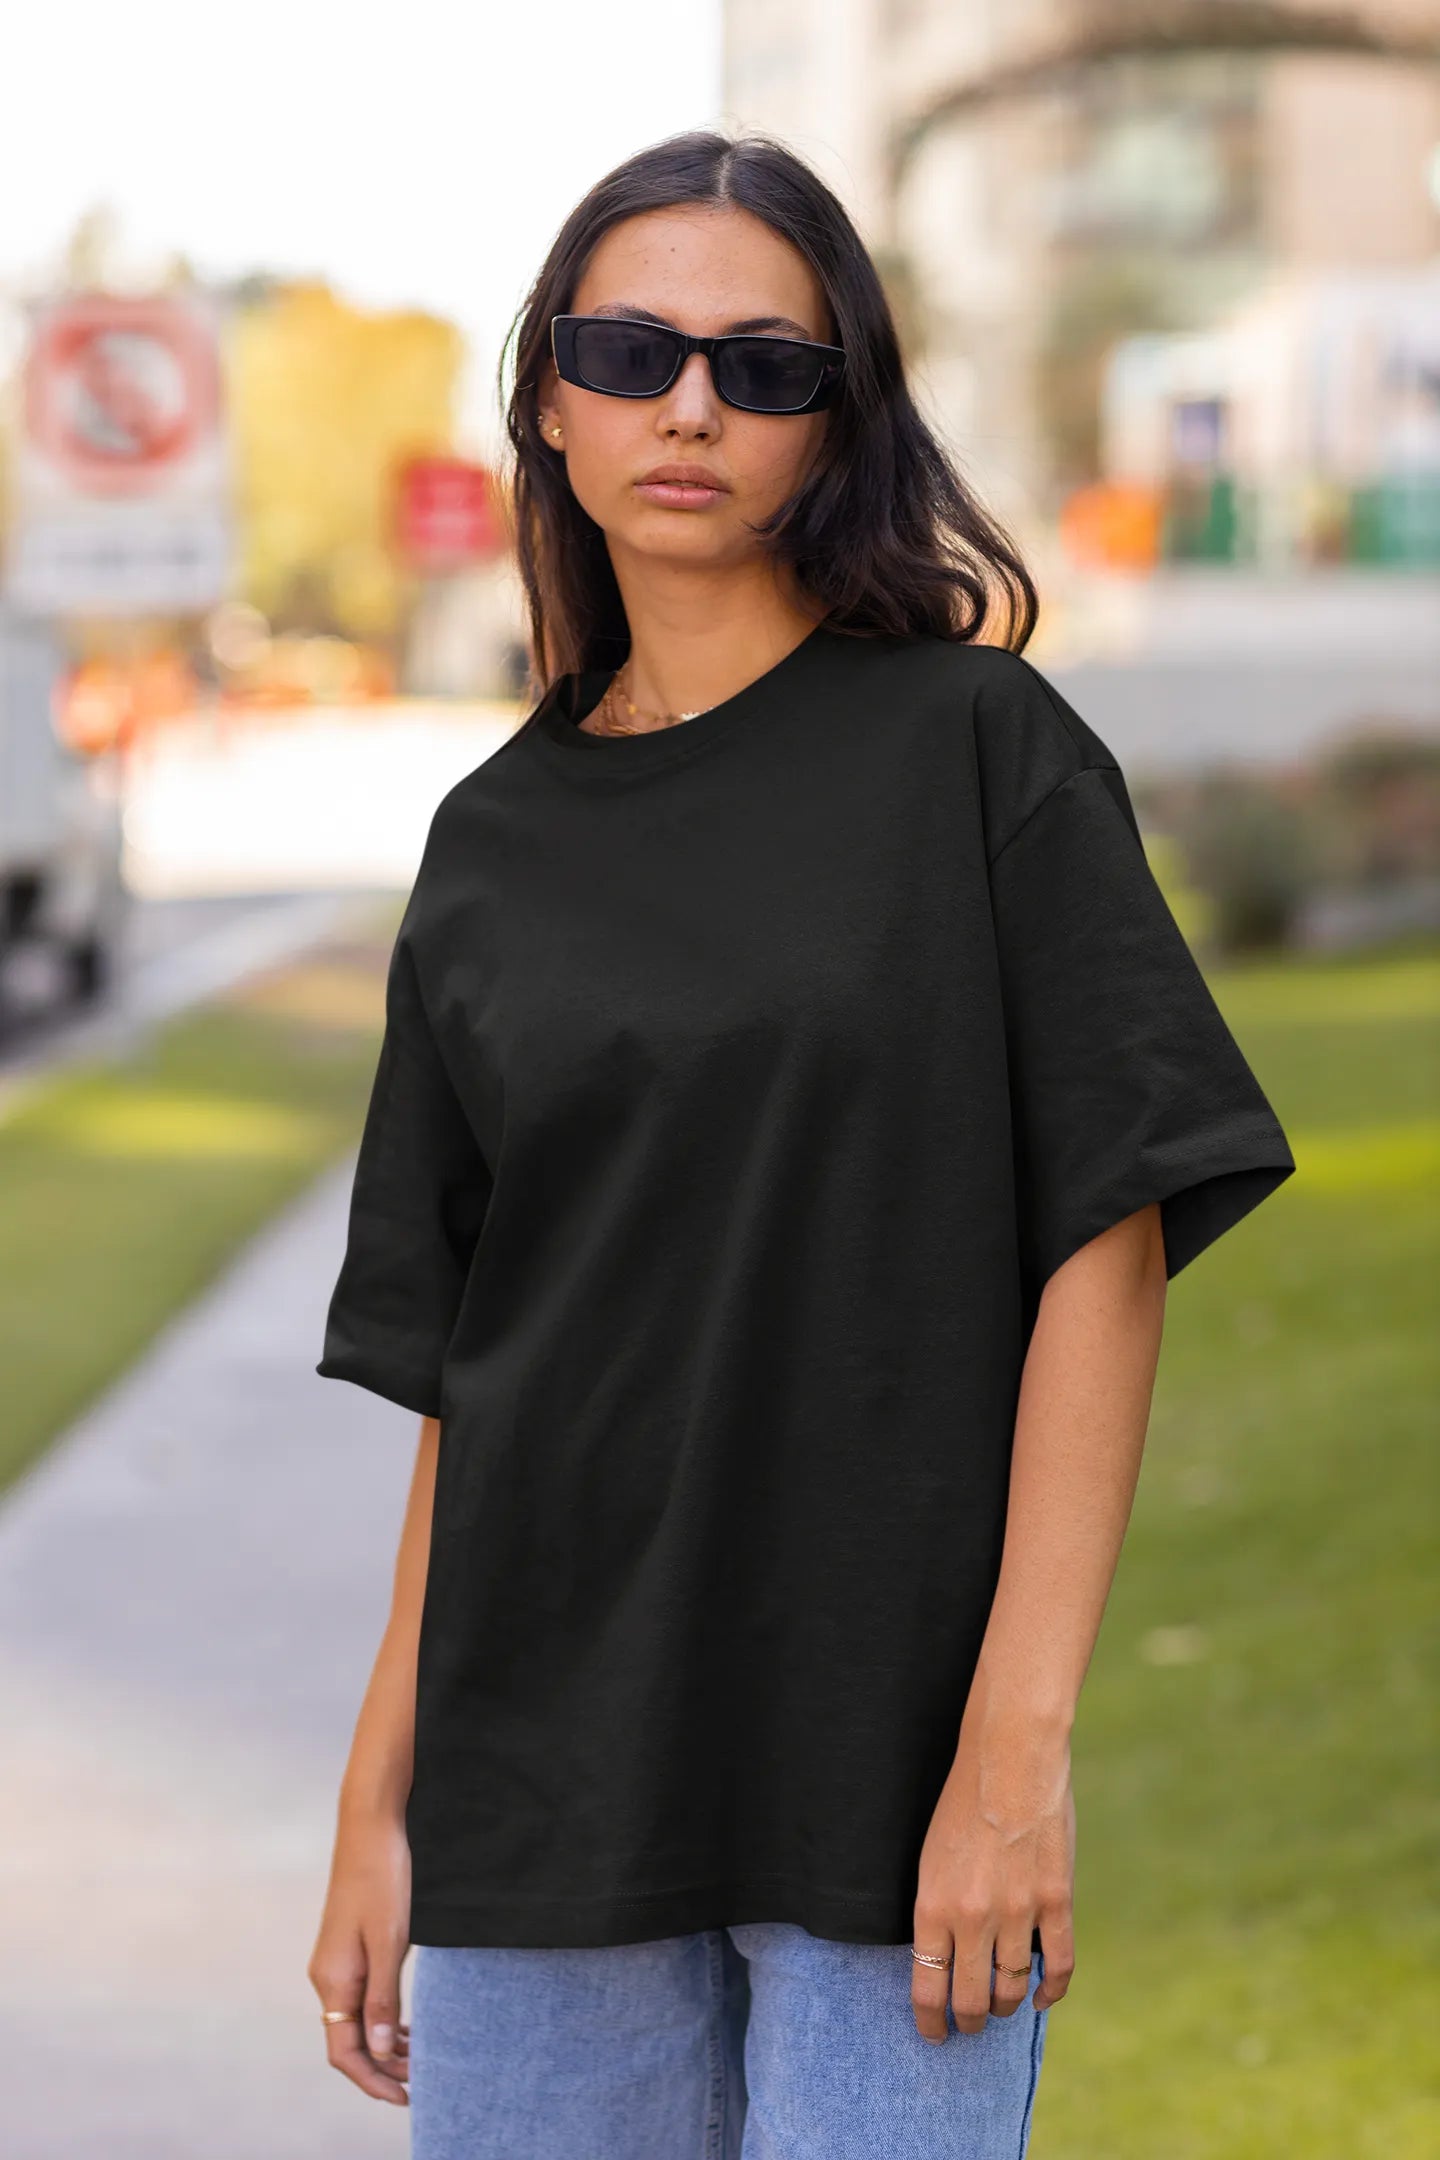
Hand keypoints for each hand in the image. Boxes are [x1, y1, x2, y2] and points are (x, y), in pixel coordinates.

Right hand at [308, 1806, 412, 2104]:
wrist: (369, 1826)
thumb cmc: (383, 1878)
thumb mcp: (390, 1941)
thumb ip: (384, 1998)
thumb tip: (381, 2051)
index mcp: (334, 1981)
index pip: (344, 2053)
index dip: (373, 2081)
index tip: (405, 2097)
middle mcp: (327, 1977)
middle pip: (348, 2041)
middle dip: (382, 2067)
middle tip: (420, 2082)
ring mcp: (334, 1962)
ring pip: (355, 2020)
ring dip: (384, 2043)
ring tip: (419, 2058)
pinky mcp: (346, 1947)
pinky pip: (359, 1997)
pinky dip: (381, 2017)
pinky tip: (404, 2023)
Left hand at [910, 1713, 1075, 2042]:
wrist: (1009, 1759)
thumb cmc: (961, 1802)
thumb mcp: (930, 1858)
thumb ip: (937, 1910)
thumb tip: (942, 1958)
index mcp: (932, 1906)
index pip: (927, 1989)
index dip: (930, 2022)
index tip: (934, 2034)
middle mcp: (973, 1918)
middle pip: (971, 2000)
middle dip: (968, 2021)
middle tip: (968, 2023)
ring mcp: (1018, 1912)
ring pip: (1011, 1988)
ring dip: (1004, 2005)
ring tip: (1000, 2006)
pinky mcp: (1056, 1900)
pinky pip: (1058, 1965)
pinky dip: (1050, 1990)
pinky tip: (1039, 1996)